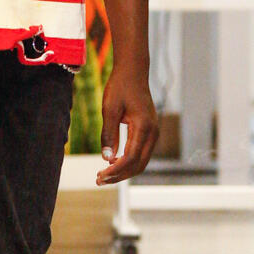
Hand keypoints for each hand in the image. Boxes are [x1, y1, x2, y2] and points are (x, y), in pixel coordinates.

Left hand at [96, 66, 158, 185]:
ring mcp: (153, 133)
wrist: (133, 72)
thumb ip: (109, 134)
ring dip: (123, 171)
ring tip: (104, 175)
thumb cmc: (120, 87)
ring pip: (141, 161)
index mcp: (144, 126)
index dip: (115, 170)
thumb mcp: (109, 109)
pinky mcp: (150, 132)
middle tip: (99, 180)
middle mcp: (153, 132)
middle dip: (119, 175)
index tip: (99, 175)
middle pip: (138, 164)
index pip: (130, 157)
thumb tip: (107, 158)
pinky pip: (141, 154)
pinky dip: (128, 162)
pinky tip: (112, 163)